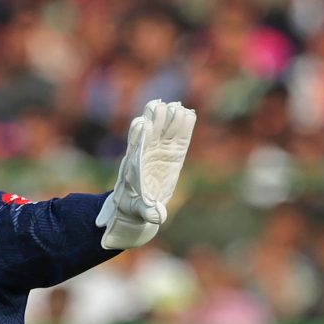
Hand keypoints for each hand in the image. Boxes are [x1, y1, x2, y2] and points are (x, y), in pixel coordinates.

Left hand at [96, 99, 196, 249]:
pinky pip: (180, 138)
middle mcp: (147, 155)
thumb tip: (157, 217)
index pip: (135, 146)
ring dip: (169, 118)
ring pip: (164, 130)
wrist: (139, 205)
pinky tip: (189, 114)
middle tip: (160, 107)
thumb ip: (147, 212)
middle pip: (150, 132)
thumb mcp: (139, 212)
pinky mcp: (174, 154)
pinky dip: (184, 127)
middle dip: (154, 120)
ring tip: (175, 106)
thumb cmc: (134, 208)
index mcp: (135, 167)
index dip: (138, 135)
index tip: (141, 123)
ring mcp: (160, 152)